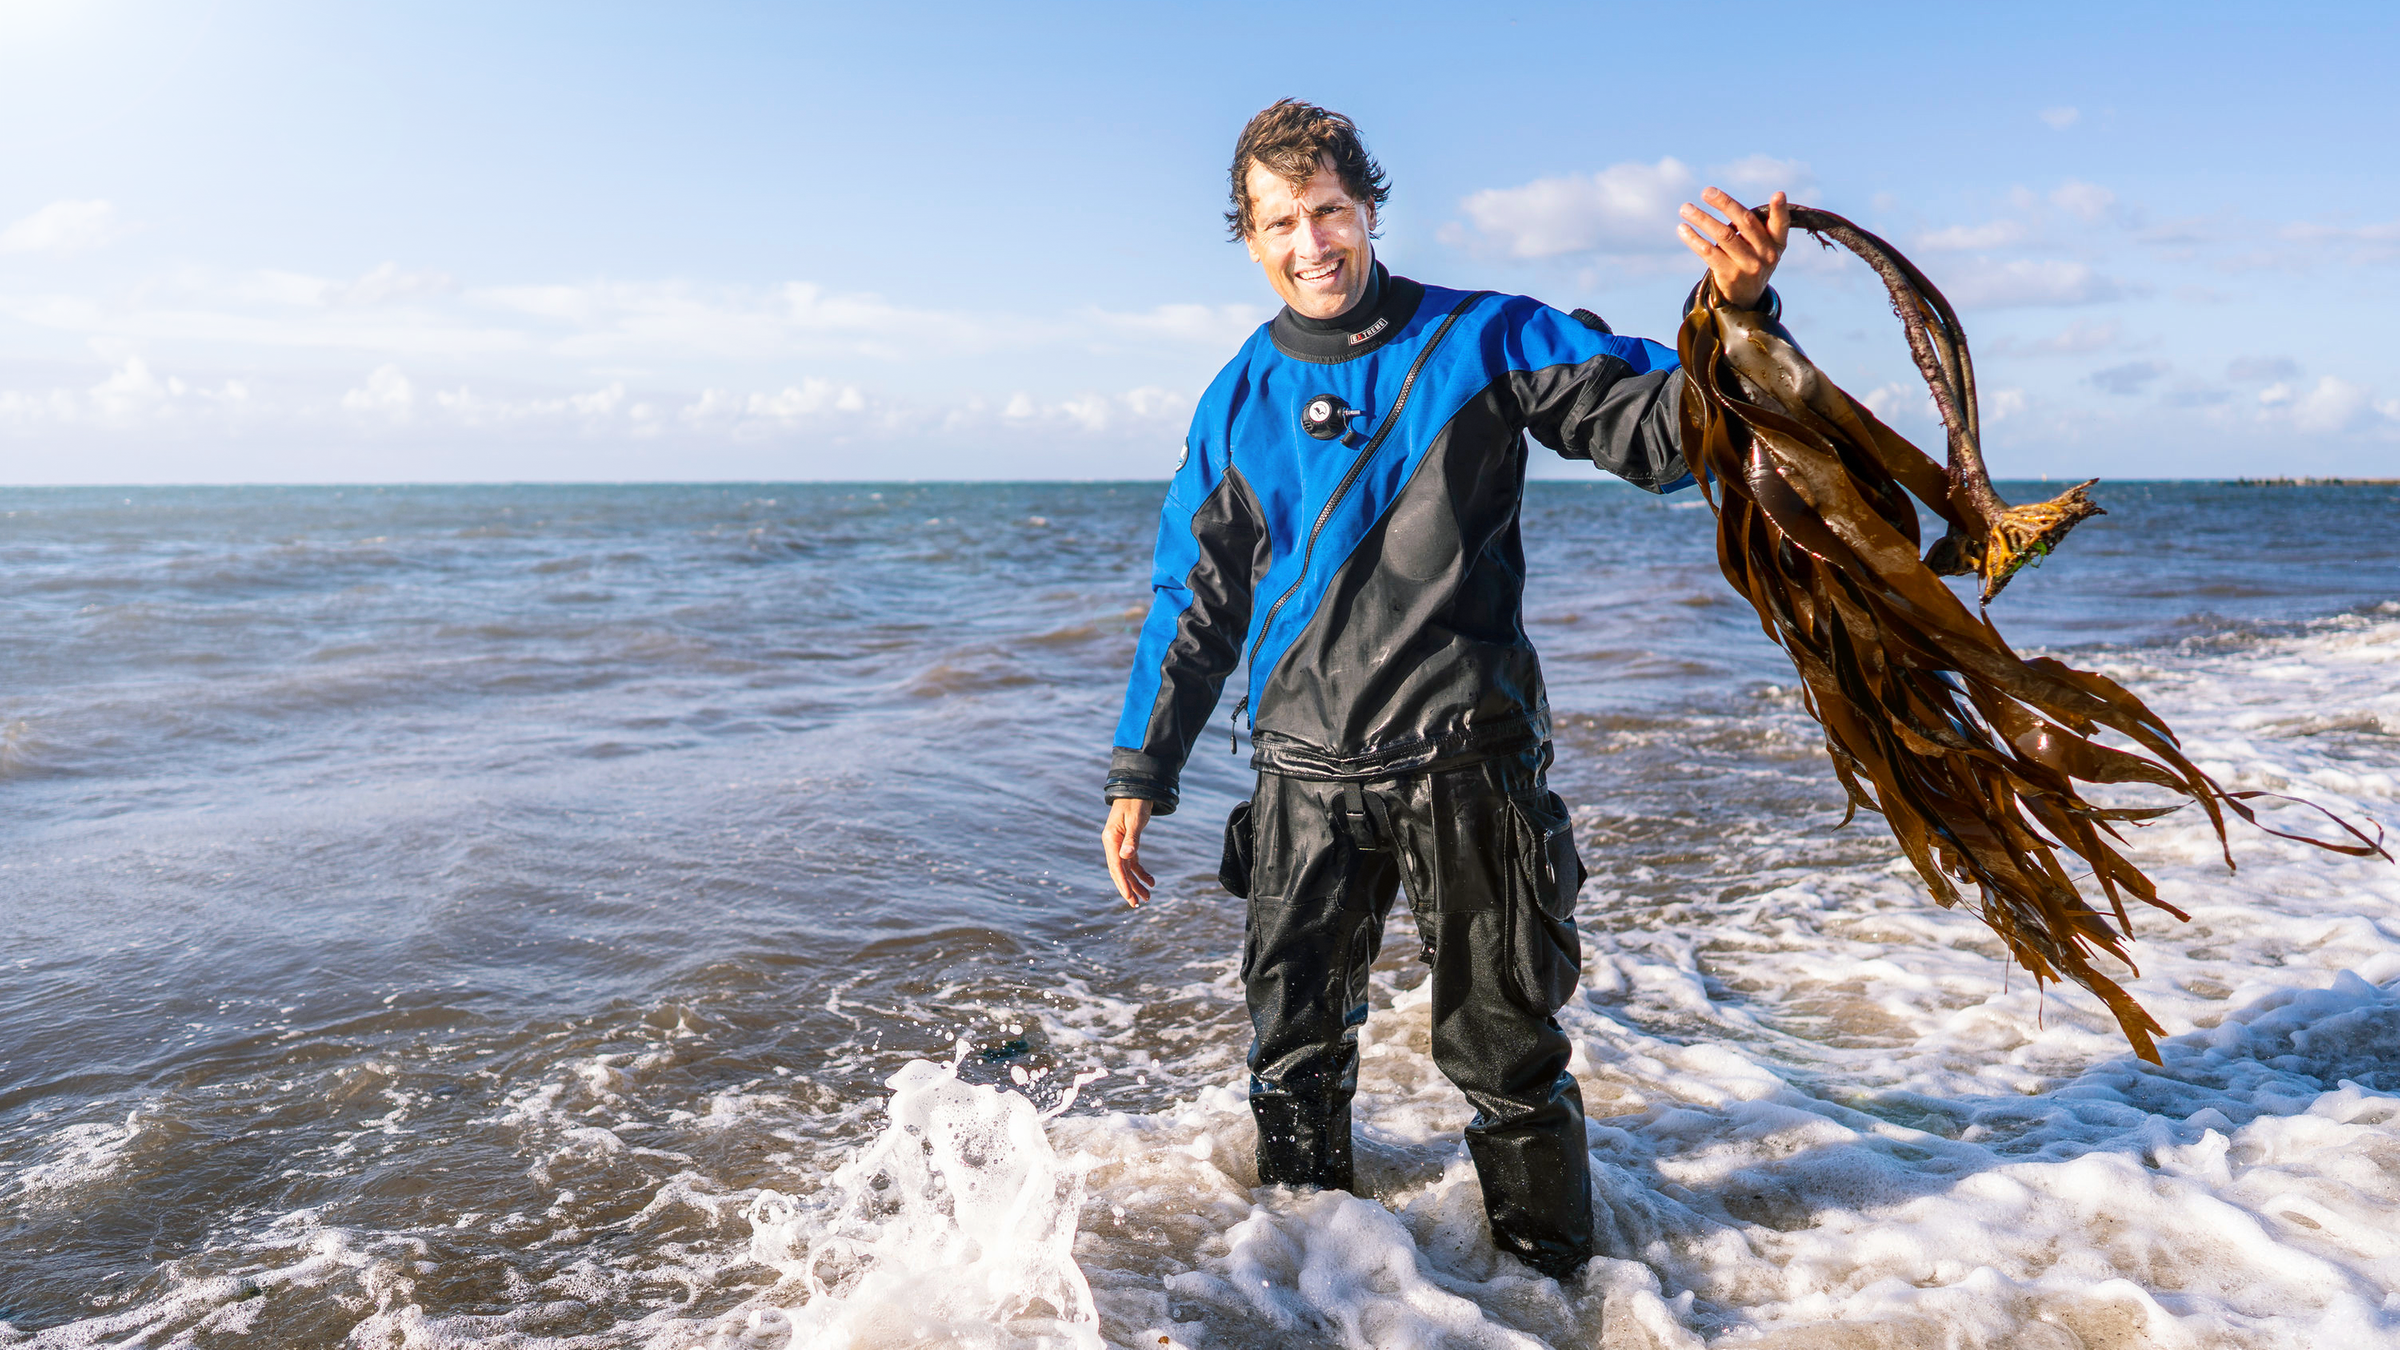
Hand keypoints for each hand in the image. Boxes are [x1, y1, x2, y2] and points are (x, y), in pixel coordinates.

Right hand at [1100, 797, 1155, 906]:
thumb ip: (1132, 839)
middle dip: (1128, 889)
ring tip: (1147, 898)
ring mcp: (1119, 844)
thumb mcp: (1136, 820)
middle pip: (1119, 871)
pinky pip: (1133, 862)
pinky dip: (1141, 872)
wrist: (1137, 789)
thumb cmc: (1136, 803)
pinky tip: (1151, 881)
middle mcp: (1113, 844)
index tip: (1129, 897)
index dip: (1122, 883)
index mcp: (1111, 839)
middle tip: (1137, 905)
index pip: (1116, 866)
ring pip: (1126, 869)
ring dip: (1136, 883)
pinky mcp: (1128, 843)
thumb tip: (1127, 856)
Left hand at [1678, 187, 1788, 308]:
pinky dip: (1694, 239)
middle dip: (1725, 203)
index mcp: (1777, 243)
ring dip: (1702, 219)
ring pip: (1724, 235)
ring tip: (1685, 208)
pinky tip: (1683, 229)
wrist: (1746, 298)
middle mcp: (1766, 254)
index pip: (1781, 224)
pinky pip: (1709, 253)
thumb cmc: (1753, 261)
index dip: (1780, 209)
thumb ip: (1756, 226)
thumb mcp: (1764, 246)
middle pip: (1745, 223)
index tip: (1778, 194)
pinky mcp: (1730, 276)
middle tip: (1706, 192)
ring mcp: (1748, 266)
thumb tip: (1726, 200)